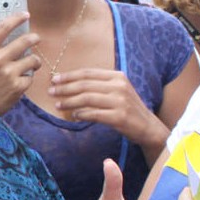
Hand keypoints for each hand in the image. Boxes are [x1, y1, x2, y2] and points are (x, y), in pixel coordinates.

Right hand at [0, 15, 40, 114]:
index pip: (2, 28)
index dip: (16, 18)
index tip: (25, 15)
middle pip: (24, 41)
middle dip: (34, 38)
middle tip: (36, 38)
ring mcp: (8, 74)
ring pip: (32, 59)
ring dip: (34, 60)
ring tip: (31, 63)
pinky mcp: (18, 87)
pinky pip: (31, 77)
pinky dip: (28, 78)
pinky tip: (21, 81)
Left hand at [47, 68, 169, 154]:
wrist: (148, 126)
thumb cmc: (128, 108)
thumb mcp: (117, 90)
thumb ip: (99, 85)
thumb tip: (71, 83)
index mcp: (117, 76)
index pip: (88, 73)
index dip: (69, 76)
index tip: (54, 79)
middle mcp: (119, 86)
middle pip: (85, 85)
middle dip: (65, 88)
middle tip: (51, 92)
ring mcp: (120, 101)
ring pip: (87, 99)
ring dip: (70, 102)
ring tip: (58, 104)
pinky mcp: (119, 117)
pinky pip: (94, 114)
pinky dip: (82, 114)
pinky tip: (74, 116)